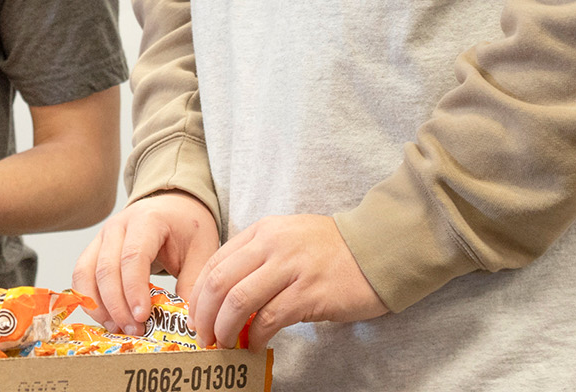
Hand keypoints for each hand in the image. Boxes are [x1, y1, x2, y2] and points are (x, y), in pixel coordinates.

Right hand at [72, 191, 220, 335]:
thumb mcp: (201, 250)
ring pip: (86, 273)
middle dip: (117, 305)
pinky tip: (107, 319)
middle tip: (134, 329)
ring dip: (99, 306)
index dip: (134, 290)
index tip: (142, 316)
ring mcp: (102, 236)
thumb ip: (193, 283)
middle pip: (106, 268)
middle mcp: (118, 225)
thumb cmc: (186, 227)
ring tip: (119, 328)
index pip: (133, 256)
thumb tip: (186, 321)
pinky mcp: (94, 249)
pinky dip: (89, 300)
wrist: (173, 207)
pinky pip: (81, 276)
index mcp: (147, 220)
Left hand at [188, 214, 387, 349]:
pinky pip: (269, 319)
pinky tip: (255, 345)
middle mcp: (272, 245)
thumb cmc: (333, 250)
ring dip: (225, 329)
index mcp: (263, 230)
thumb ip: (259, 258)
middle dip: (204, 315)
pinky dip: (255, 336)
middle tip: (204, 336)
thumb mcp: (289, 239)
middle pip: (219, 282)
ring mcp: (291, 268)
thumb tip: (227, 296)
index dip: (198, 294)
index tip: (197, 316)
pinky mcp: (309, 293)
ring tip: (225, 344)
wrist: (379, 248)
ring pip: (238, 301)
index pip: (215, 262)